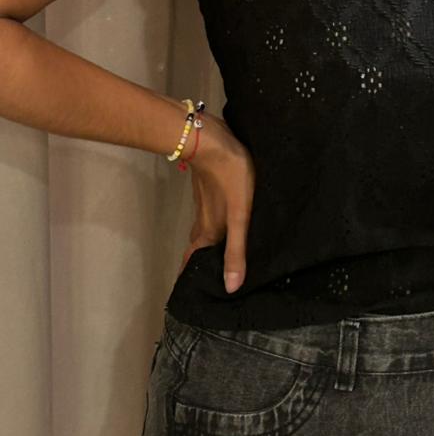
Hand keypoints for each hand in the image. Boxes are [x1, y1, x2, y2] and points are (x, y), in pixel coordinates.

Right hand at [176, 111, 255, 292]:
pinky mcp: (210, 190)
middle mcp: (203, 222)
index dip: (193, 278)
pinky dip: (215, 225)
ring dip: (210, 244)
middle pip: (199, 248)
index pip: (195, 262)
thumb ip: (237, 249)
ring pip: (204, 231)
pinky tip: (226, 223)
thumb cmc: (229, 177)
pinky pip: (210, 214)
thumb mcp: (239, 214)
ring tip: (222, 256)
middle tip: (212, 280)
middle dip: (203, 264)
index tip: (195, 295)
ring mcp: (205, 204)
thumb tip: (232, 287)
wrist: (210, 140)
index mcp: (209, 232)